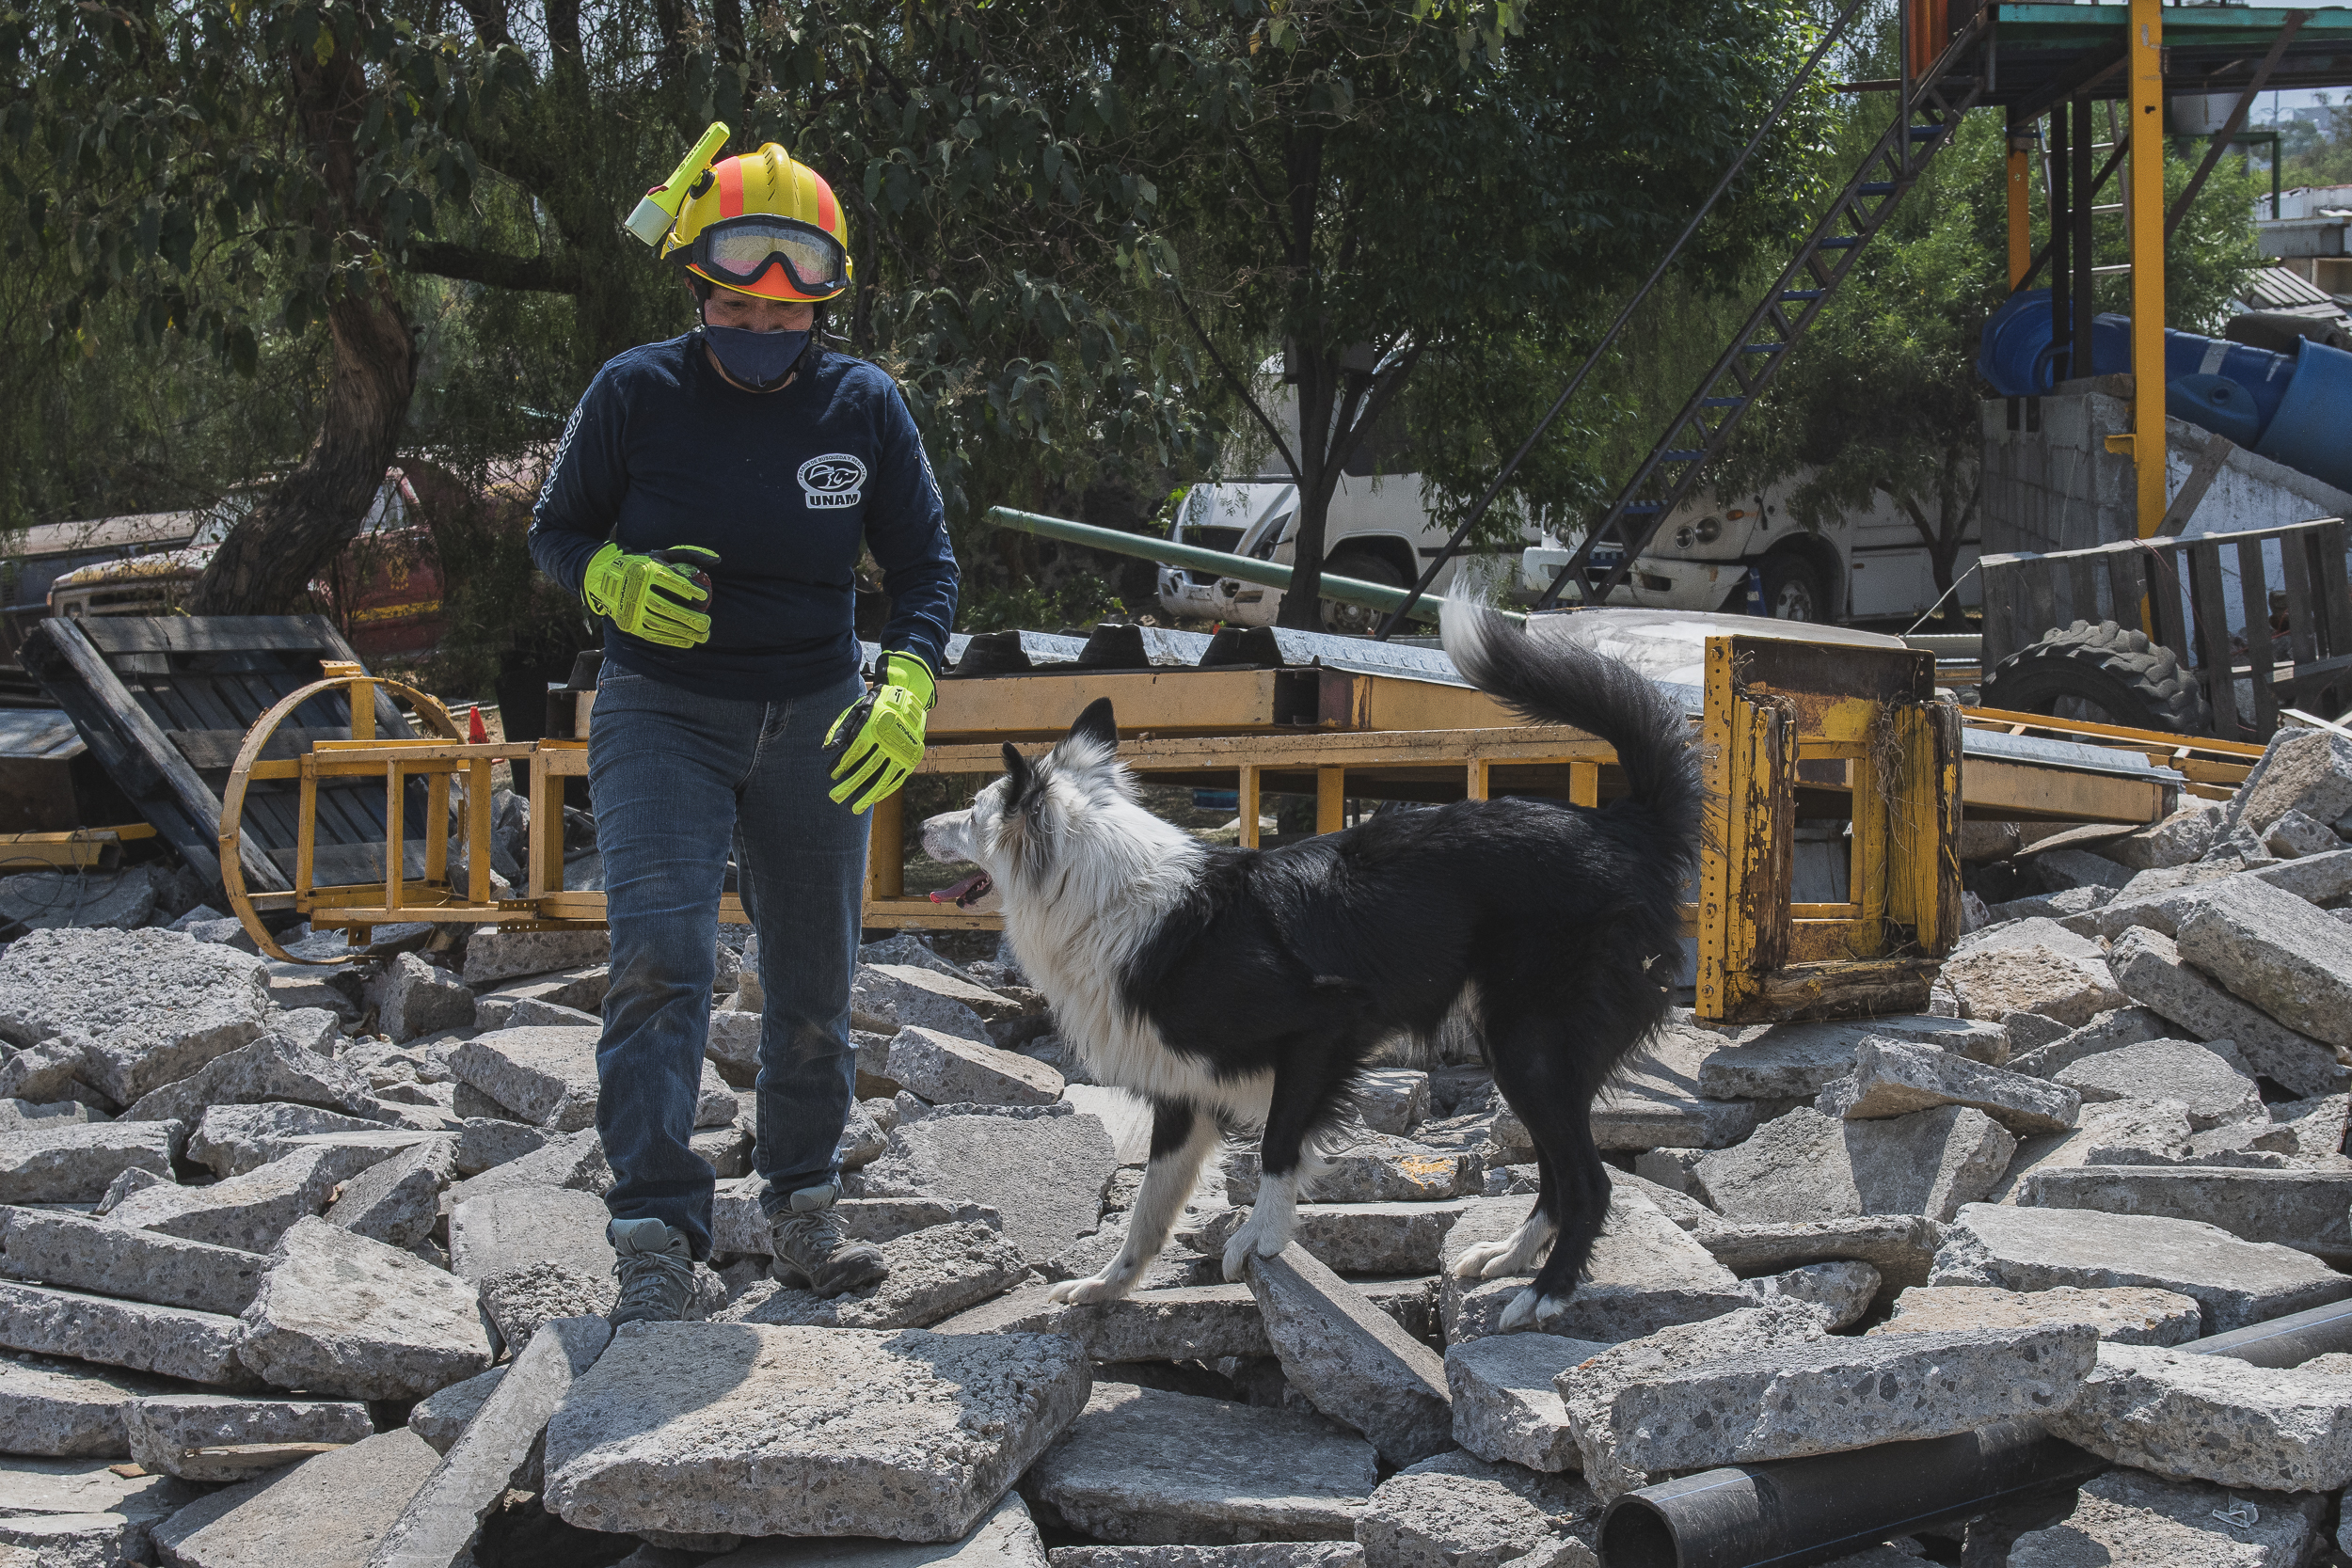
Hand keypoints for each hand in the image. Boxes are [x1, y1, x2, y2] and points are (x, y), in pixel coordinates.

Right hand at [582, 543, 713, 647]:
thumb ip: (690, 555)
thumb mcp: (663, 554)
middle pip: (666, 607)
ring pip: (661, 623)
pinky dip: (672, 639)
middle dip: (689, 617)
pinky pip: (653, 634)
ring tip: (704, 635)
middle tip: (708, 622)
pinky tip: (689, 641)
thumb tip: (718, 560)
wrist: (604, 578)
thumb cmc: (644, 565)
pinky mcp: (630, 623)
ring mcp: (632, 608)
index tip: (705, 597)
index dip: (690, 589)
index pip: (672, 582)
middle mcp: (637, 590)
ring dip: (684, 632)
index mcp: (647, 571)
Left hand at [826, 651, 933, 812]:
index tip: (831, 776)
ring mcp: (902, 751)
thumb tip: (826, 749)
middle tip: (834, 798)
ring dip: (867, 796)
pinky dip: (884, 791)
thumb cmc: (876, 704)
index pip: (854, 753)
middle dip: (849, 786)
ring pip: (882, 778)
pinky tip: (872, 799)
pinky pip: (896, 779)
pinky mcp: (911, 758)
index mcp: (873, 728)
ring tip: (854, 808)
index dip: (841, 766)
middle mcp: (889, 741)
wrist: (907, 697)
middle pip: (866, 770)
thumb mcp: (857, 710)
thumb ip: (841, 729)